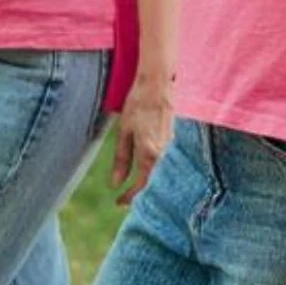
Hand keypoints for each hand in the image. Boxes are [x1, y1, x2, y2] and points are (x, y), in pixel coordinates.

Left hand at [112, 71, 172, 204]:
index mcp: (150, 152)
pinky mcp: (170, 134)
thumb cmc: (138, 103)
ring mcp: (169, 143)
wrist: (158, 82)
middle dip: (137, 189)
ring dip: (144, 176)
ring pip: (155, 167)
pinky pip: (160, 155)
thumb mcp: (124, 131)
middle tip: (123, 198)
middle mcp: (163, 151)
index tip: (118, 202)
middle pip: (150, 177)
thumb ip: (122, 159)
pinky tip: (141, 159)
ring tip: (130, 180)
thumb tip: (115, 183)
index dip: (130, 196)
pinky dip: (150, 163)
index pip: (141, 183)